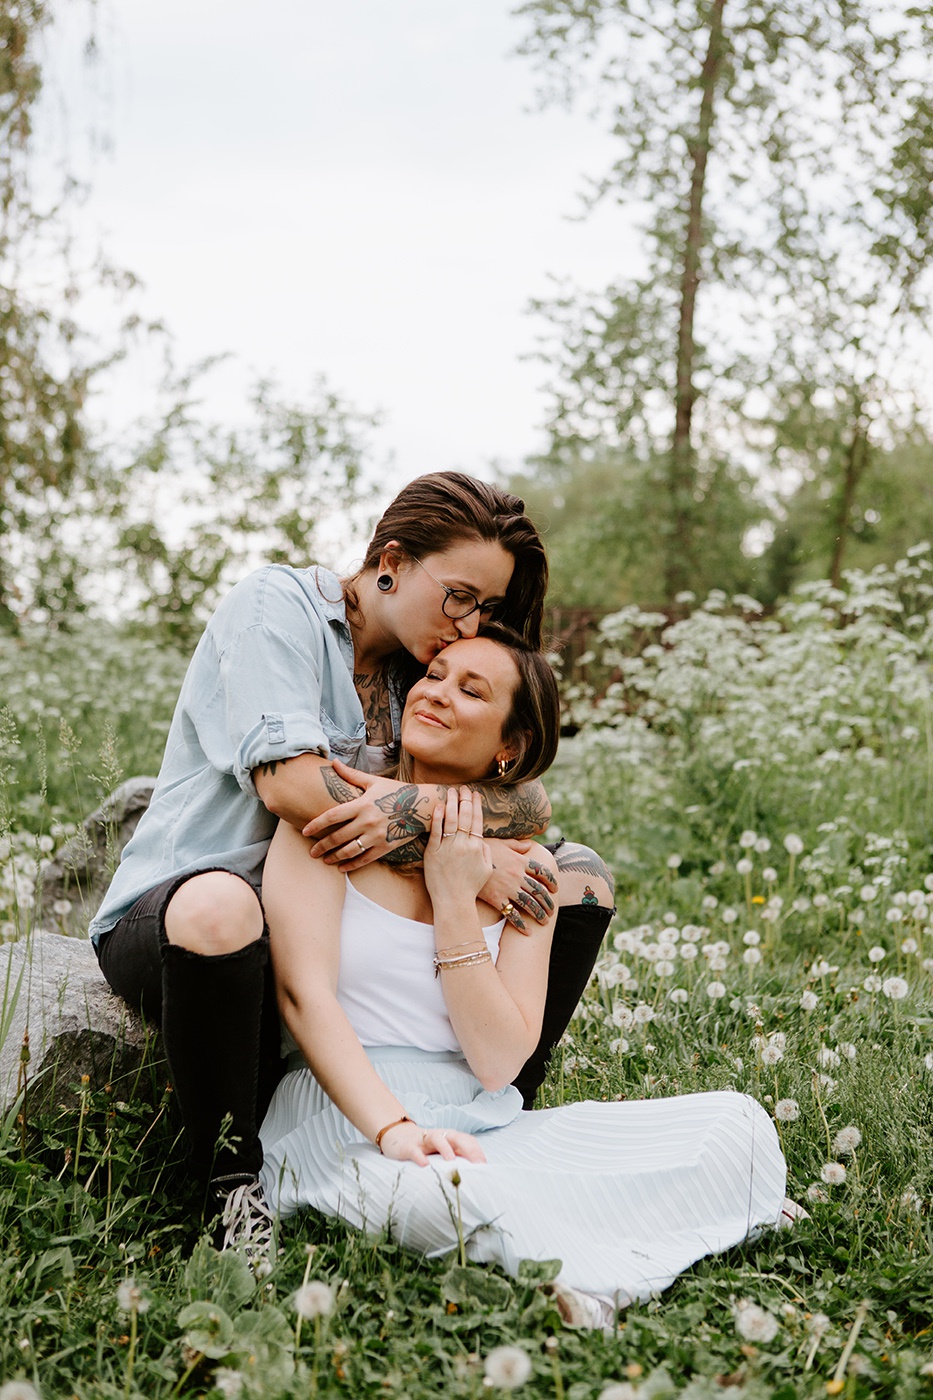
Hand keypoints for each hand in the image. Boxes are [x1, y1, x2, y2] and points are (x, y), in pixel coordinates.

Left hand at [302, 760, 429, 870]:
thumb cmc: (396, 792)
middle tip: (311, 852)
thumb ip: (351, 775)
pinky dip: (352, 865)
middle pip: (338, 837)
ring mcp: (377, 835)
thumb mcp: (374, 781)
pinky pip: (365, 859)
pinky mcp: (385, 846)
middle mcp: (368, 821)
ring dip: (334, 857)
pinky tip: (341, 868)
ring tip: (325, 860)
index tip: (305, 831)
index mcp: (362, 804)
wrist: (421, 806)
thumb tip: (333, 762)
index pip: (333, 816)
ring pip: (350, 850)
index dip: (317, 824)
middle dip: (322, 846)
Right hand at [378, 1121, 486, 1166]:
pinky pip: (415, 1150)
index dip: (477, 1152)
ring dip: (445, 1148)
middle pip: (456, 1137)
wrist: (398, 1137)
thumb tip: (475, 1175)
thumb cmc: (426, 1148)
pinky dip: (420, 1156)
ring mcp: (424, 1140)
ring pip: (437, 1139)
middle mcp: (440, 1136)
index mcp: (450, 1137)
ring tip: (452, 1161)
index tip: (484, 1166)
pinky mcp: (409, 1146)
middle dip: (468, 1149)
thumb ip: (457, 1158)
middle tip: (477, 1165)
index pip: (468, 1140)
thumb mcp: (442, 1151)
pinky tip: (424, 1165)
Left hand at [423, 787, 493, 907]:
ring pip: (451, 820)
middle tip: (464, 788)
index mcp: (477, 847)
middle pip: (465, 816)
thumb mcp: (486, 870)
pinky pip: (435, 832)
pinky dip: (438, 818)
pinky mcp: (433, 852)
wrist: (453, 901)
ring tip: (450, 791)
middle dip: (465, 799)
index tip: (475, 794)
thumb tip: (482, 839)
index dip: (476, 805)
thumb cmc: (470, 887)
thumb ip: (486, 852)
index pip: (477, 820)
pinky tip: (439, 807)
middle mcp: (463, 845)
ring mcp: (448, 848)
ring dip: (452, 803)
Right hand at [480, 839, 557, 932]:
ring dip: (539, 914)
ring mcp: (508, 888)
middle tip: (551, 910)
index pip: (542, 872)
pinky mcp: (497, 899)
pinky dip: (522, 925)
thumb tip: (528, 845)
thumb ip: (516, 845)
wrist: (463, 861)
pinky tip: (528, 932)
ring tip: (544, 921)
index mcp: (520, 861)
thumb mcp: (500, 843)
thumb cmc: (481, 849)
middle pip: (539, 891)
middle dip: (548, 902)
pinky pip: (513, 914)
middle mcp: (517, 875)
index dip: (551, 881)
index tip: (555, 889)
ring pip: (530, 904)